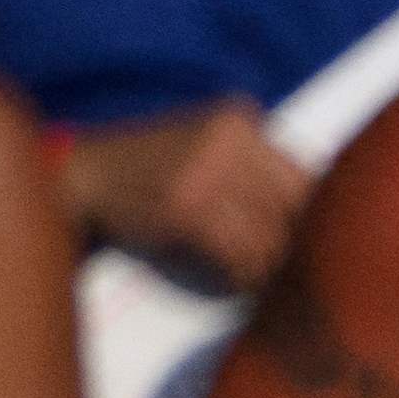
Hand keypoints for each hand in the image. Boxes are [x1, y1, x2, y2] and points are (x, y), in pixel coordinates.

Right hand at [58, 98, 311, 294]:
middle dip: (287, 239)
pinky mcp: (185, 210)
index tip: (294, 235)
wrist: (82, 174)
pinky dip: (241, 273)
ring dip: (266, 262)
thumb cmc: (146, 163)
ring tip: (256, 274)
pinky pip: (238, 252)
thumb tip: (316, 205)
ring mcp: (204, 175)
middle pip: (292, 205)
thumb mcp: (202, 138)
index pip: (302, 174)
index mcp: (235, 119)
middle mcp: (224, 141)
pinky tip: (234, 278)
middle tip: (278, 262)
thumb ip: (251, 158)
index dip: (304, 212)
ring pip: (269, 233)